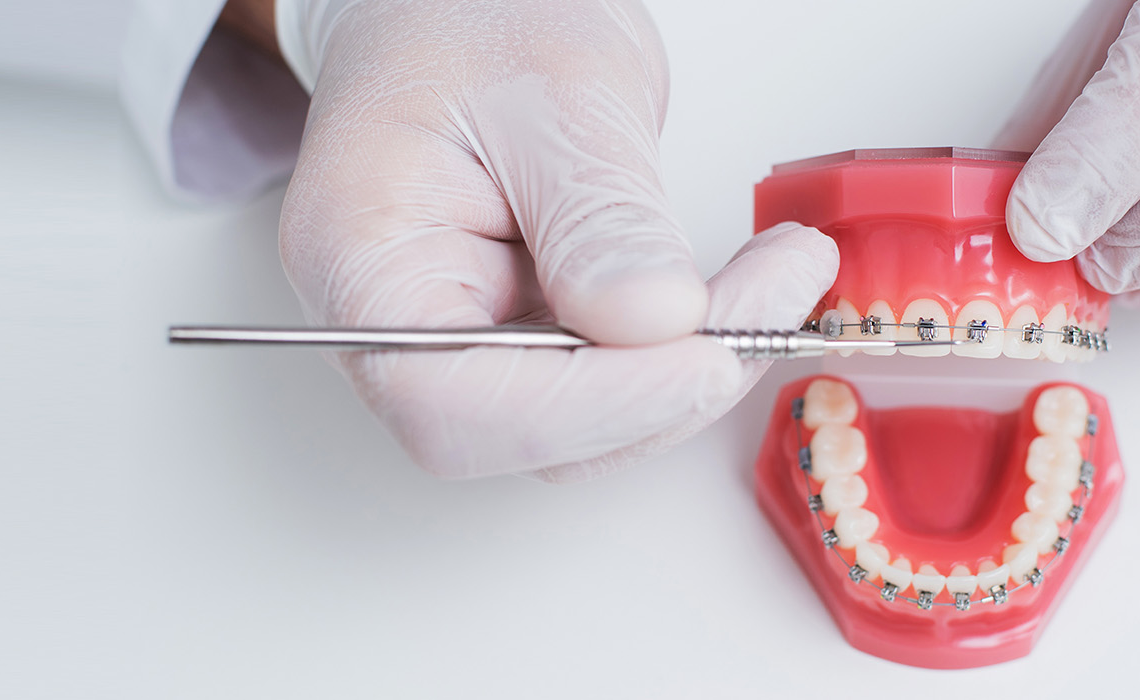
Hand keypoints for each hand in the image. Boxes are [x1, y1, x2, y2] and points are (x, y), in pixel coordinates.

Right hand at [272, 0, 836, 479]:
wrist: (471, 4)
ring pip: (587, 425)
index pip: (455, 403)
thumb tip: (654, 320)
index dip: (589, 406)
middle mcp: (402, 326)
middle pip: (528, 433)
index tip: (702, 358)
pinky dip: (693, 350)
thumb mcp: (552, 92)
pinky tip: (749, 287)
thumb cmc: (471, 21)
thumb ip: (597, 214)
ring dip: (696, 372)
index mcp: (362, 262)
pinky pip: (616, 384)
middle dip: (664, 387)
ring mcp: (470, 338)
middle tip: (773, 295)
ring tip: (777, 275)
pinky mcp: (534, 336)